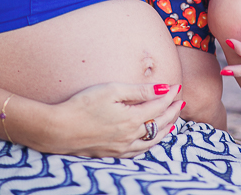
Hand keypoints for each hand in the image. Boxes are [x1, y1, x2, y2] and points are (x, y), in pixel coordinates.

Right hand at [40, 82, 182, 157]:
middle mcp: (131, 136)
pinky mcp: (113, 153)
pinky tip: (150, 139)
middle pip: (159, 124)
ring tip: (173, 121)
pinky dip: (151, 143)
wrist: (59, 129)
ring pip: (152, 140)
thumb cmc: (83, 104)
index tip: (176, 86)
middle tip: (181, 101)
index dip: (169, 95)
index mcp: (132, 119)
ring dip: (165, 129)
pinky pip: (140, 151)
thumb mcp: (112, 90)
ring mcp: (122, 147)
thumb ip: (138, 91)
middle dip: (172, 112)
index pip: (158, 106)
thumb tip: (163, 88)